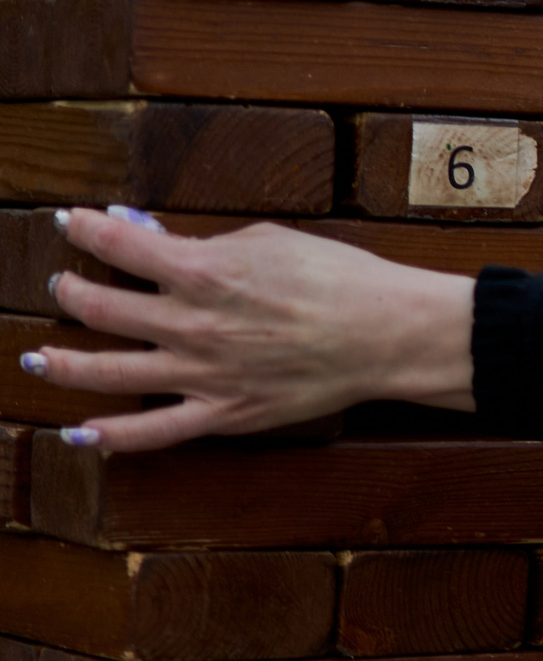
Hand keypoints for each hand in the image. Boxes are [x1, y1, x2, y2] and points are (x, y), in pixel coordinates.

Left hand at [28, 208, 477, 452]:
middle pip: (99, 308)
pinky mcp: (223, 413)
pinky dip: (110, 437)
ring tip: (37, 358)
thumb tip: (159, 240)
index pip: (120, 243)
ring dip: (61, 363)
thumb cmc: (339, 277)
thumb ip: (207, 243)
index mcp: (202, 270)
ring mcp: (201, 373)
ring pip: (107, 372)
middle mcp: (189, 323)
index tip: (72, 223)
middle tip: (63, 284)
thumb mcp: (270, 240)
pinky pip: (154, 432)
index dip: (86, 229)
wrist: (387, 333)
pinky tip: (78, 435)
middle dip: (70, 290)